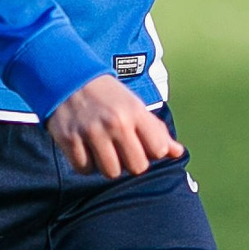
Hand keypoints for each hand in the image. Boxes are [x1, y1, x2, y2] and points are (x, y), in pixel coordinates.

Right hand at [45, 76, 183, 178]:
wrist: (69, 77)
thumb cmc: (107, 95)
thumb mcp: (134, 105)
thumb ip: (156, 130)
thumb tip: (179, 152)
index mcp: (135, 111)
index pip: (158, 150)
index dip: (151, 152)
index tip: (141, 144)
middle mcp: (115, 122)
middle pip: (136, 167)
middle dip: (130, 162)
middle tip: (120, 149)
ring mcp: (91, 131)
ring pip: (111, 172)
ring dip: (108, 165)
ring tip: (103, 149)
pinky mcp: (69, 139)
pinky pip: (84, 169)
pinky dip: (86, 164)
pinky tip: (86, 149)